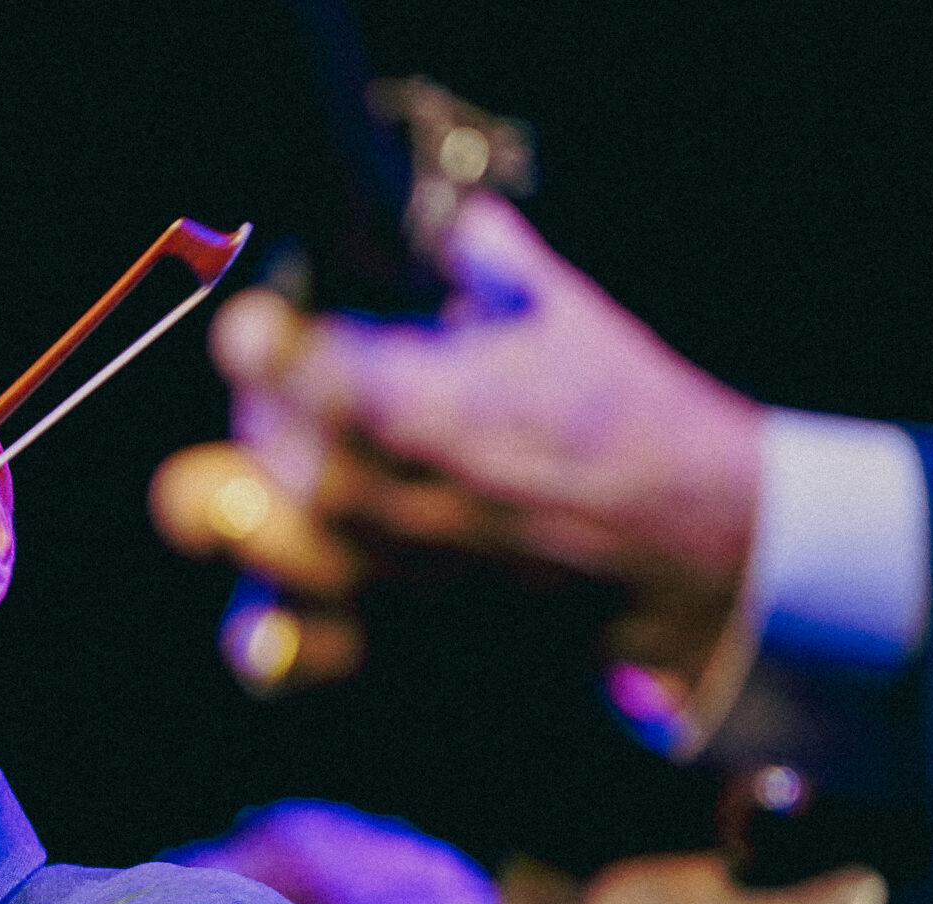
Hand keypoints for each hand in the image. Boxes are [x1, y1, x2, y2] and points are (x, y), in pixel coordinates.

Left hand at [155, 194, 764, 694]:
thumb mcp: (557, 310)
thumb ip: (477, 256)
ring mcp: (357, 572)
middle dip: (270, 409)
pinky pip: (274, 646)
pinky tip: (294, 589)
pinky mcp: (378, 639)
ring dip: (257, 496)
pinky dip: (271, 621)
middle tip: (314, 401)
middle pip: (236, 436)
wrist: (699, 553)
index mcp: (390, 395)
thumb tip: (445, 228)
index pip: (254, 348)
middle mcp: (353, 489)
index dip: (263, 330)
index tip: (278, 325)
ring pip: (233, 530)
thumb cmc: (631, 426)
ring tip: (303, 483)